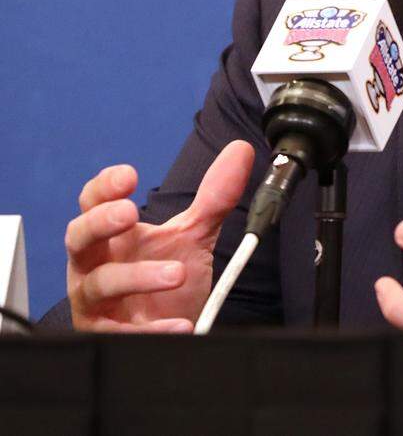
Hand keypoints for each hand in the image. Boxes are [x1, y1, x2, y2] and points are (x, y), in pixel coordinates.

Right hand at [65, 140, 254, 332]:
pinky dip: (151, 329)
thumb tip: (241, 150)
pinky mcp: (109, 335)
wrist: (171, 325)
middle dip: (100, 222)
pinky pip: (121, 333)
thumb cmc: (166, 274)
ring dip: (138, 276)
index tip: (129, 175)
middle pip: (79, 237)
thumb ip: (213, 197)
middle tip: (130, 212)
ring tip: (177, 273)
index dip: (104, 188)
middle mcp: (95, 265)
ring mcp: (98, 302)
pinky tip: (178, 323)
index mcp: (112, 235)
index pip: (92, 203)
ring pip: (100, 284)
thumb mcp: (192, 234)